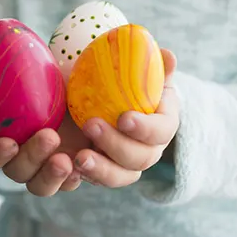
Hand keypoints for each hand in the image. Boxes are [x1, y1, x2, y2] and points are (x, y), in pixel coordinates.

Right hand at [0, 63, 83, 196]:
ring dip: (50, 176)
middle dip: (31, 156)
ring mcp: (45, 171)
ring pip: (39, 187)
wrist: (91, 92)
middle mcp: (22, 159)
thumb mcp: (35, 73)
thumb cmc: (56, 84)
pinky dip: (73, 178)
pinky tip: (83, 163)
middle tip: (50, 136)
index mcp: (4, 138)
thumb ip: (3, 73)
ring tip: (66, 160)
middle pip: (16, 171)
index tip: (8, 142)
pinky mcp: (71, 175)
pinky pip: (68, 184)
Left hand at [73, 49, 179, 187]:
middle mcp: (149, 150)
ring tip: (78, 157)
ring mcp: (128, 166)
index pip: (162, 131)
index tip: (124, 117)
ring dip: (101, 169)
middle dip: (116, 145)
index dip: (145, 128)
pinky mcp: (107, 173)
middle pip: (141, 158)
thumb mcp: (139, 73)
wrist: (108, 101)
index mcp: (162, 124)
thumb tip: (168, 55)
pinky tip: (68, 164)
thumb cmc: (128, 85)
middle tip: (91, 125)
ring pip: (121, 177)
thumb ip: (152, 66)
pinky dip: (86, 175)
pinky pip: (99, 181)